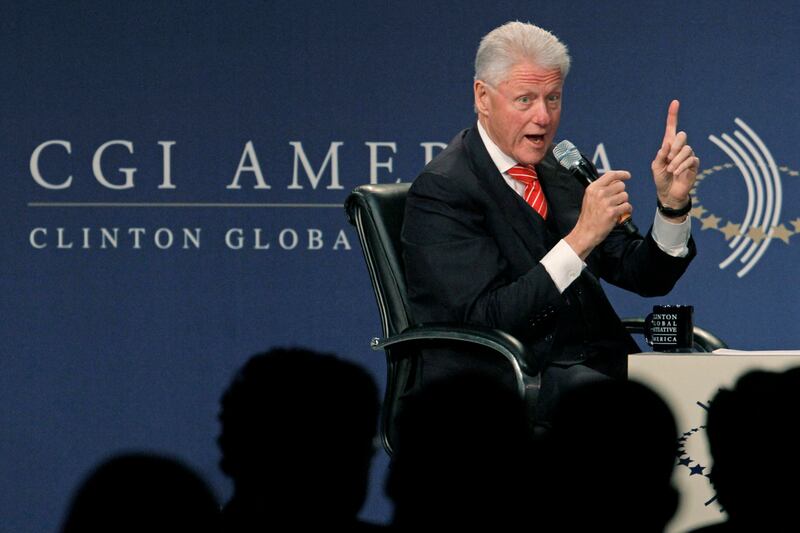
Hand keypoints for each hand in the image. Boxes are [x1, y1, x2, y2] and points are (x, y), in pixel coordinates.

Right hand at [565, 171, 631, 259]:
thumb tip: (617, 182)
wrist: (585, 232)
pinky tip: (620, 214)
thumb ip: (601, 188)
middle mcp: (599, 193)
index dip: (621, 174)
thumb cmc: (589, 217)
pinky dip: (626, 211)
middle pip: (621, 185)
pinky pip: (627, 206)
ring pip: (625, 196)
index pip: (611, 175)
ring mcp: (606, 203)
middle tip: (615, 201)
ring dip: (623, 202)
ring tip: (615, 208)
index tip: (627, 175)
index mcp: (593, 188)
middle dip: (621, 193)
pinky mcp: (612, 212)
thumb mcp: (590, 198)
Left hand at [651, 100, 698, 216]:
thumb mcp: (656, 167)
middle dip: (675, 146)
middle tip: (668, 159)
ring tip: (671, 170)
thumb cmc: (661, 179)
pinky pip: (691, 160)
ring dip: (676, 160)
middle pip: (682, 136)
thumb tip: (667, 144)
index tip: (675, 102)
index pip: (671, 127)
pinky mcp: (694, 164)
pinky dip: (682, 166)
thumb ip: (660, 155)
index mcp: (668, 146)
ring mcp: (688, 155)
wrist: (668, 193)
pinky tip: (676, 173)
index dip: (673, 115)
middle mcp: (679, 148)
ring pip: (686, 149)